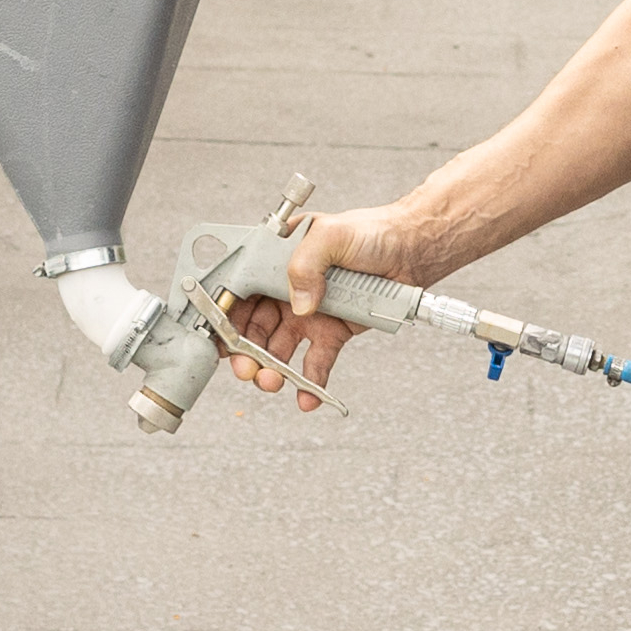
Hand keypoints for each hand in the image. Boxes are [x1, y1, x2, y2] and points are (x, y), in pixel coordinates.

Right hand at [223, 206, 411, 410]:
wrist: (411, 250)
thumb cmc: (371, 231)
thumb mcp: (331, 234)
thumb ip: (305, 263)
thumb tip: (298, 305)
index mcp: (275, 261)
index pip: (239, 290)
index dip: (224, 316)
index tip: (219, 340)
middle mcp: (285, 289)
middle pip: (252, 327)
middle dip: (244, 352)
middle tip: (247, 368)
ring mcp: (307, 313)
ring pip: (278, 349)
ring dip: (270, 369)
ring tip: (272, 381)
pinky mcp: (331, 333)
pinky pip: (315, 362)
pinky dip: (309, 383)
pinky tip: (306, 398)